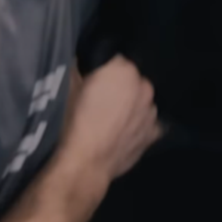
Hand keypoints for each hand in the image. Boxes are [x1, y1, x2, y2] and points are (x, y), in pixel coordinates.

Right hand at [59, 55, 161, 182]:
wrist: (85, 162)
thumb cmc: (73, 121)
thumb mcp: (68, 87)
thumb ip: (78, 68)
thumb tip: (81, 61)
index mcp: (124, 70)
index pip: (115, 59)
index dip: (103, 68)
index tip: (93, 78)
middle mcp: (144, 87)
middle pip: (131, 80)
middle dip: (119, 86)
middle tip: (101, 100)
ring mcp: (152, 111)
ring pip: (141, 101)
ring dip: (131, 105)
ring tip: (112, 119)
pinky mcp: (154, 133)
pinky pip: (148, 123)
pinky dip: (139, 124)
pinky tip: (125, 132)